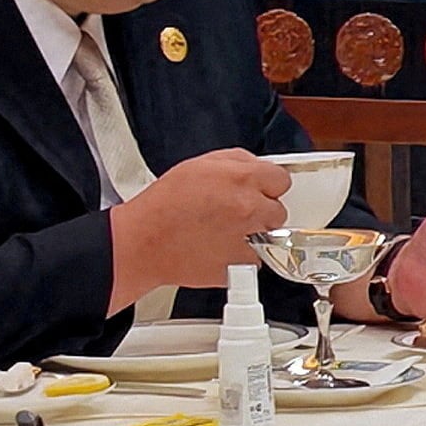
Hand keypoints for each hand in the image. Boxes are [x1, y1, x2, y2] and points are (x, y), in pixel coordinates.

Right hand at [108, 149, 290, 308]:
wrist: (145, 243)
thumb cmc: (163, 206)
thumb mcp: (198, 165)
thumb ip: (235, 161)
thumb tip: (255, 165)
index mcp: (241, 178)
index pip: (281, 179)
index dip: (268, 185)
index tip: (260, 190)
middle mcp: (249, 208)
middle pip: (279, 210)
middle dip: (262, 211)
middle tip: (237, 213)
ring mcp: (248, 238)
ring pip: (271, 237)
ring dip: (256, 234)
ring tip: (225, 232)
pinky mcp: (242, 265)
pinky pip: (257, 260)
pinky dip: (244, 257)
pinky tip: (221, 249)